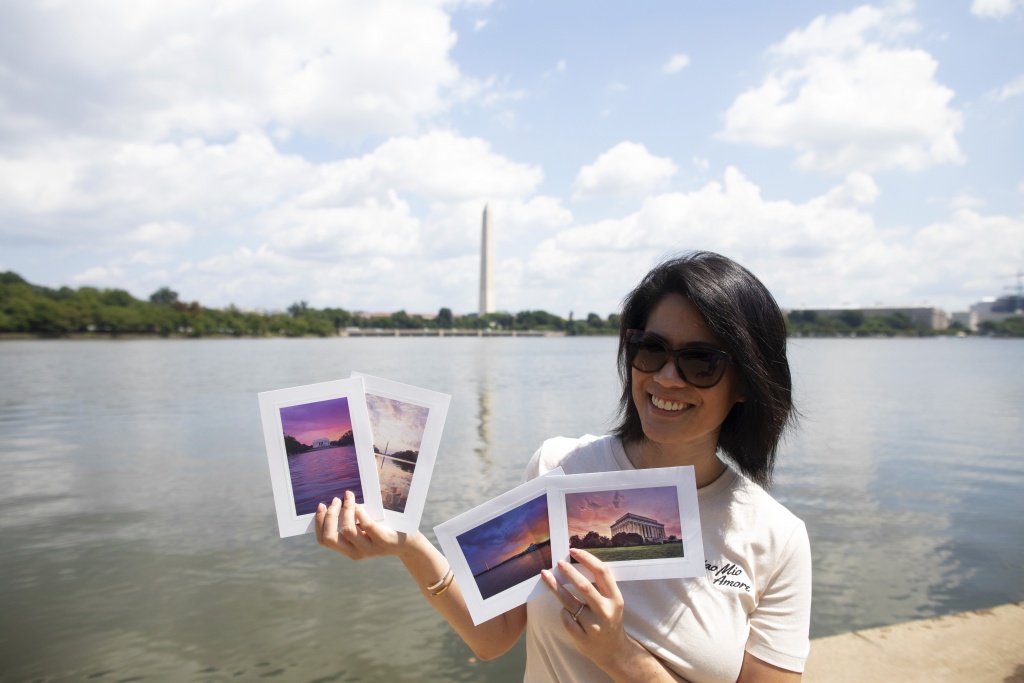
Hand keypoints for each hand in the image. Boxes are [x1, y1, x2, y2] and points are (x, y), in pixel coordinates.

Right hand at [314, 490, 407, 559]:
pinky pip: (366, 525)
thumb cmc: (383, 529)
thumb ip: (351, 521)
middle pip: (330, 537)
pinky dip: (360, 512)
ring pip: (348, 529)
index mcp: (347, 549)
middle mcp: (355, 552)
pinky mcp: (383, 541)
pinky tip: (360, 505)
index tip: (321, 505)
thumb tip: (335, 501)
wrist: (408, 543)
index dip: (319, 522)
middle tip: (335, 500)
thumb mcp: (363, 529)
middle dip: (329, 516)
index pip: (324, 540)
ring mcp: (369, 549)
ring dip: (346, 510)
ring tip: (349, 497)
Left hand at [541, 547, 630, 670]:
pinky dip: (563, 612)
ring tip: (545, 576)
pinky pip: (566, 619)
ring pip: (570, 603)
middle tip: (558, 562)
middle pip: (584, 586)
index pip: (602, 572)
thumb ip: (600, 586)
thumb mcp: (612, 602)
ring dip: (556, 587)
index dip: (587, 558)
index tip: (573, 551)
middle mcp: (605, 611)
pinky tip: (563, 610)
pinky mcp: (582, 637)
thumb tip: (576, 563)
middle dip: (569, 572)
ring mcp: (593, 626)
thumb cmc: (610, 619)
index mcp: (615, 598)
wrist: (614, 651)